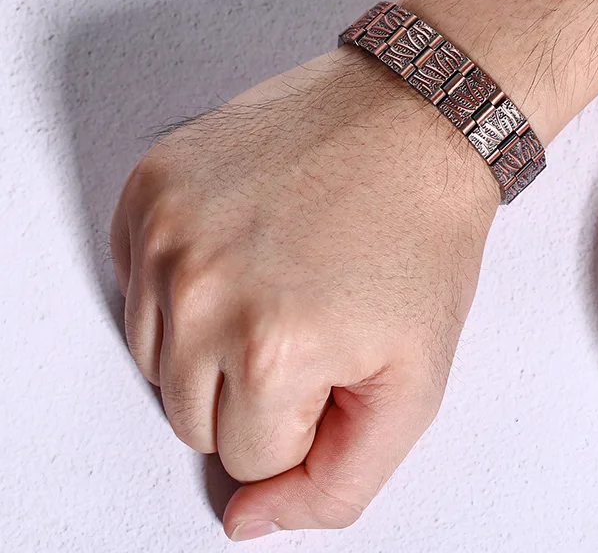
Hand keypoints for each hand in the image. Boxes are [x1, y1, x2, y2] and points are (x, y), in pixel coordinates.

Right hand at [111, 43, 498, 539]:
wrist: (414, 122)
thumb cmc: (422, 236)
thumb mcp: (413, 383)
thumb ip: (335, 483)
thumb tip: (246, 519)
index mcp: (270, 348)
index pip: (248, 455)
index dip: (305, 414)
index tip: (338, 354)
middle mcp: (199, 289)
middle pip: (191, 414)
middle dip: (255, 387)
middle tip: (312, 318)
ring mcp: (168, 229)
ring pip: (158, 354)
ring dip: (214, 335)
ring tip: (280, 277)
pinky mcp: (153, 185)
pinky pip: (138, 282)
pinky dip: (184, 280)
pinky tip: (247, 244)